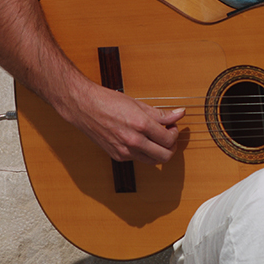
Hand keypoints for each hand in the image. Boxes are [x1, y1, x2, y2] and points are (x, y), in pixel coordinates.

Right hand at [65, 81, 185, 165]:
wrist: (84, 107)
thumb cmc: (108, 102)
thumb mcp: (138, 104)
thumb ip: (161, 113)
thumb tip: (179, 114)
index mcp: (140, 125)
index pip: (169, 139)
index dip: (175, 133)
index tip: (172, 126)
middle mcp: (133, 141)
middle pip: (165, 156)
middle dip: (171, 146)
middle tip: (168, 135)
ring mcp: (124, 151)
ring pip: (153, 161)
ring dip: (159, 151)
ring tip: (156, 138)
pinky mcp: (117, 156)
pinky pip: (139, 159)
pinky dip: (145, 152)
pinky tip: (141, 139)